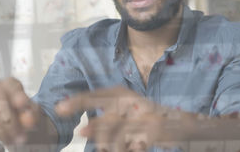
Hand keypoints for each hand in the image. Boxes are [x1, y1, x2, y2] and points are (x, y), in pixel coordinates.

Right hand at [0, 77, 40, 144]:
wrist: (11, 118)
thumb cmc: (21, 114)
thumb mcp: (32, 113)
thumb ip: (32, 113)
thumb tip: (28, 116)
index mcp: (11, 83)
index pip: (12, 86)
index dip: (16, 95)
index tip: (22, 105)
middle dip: (9, 125)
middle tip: (18, 138)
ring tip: (8, 140)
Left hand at [55, 87, 191, 151]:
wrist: (180, 123)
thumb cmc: (143, 118)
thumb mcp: (121, 115)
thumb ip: (102, 121)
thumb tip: (81, 131)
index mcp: (119, 93)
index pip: (93, 96)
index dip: (76, 102)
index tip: (59, 109)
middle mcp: (130, 100)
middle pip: (106, 119)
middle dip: (97, 132)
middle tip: (87, 137)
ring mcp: (144, 114)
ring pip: (119, 136)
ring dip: (112, 145)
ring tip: (113, 147)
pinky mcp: (156, 129)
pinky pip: (135, 143)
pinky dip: (131, 147)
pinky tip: (135, 147)